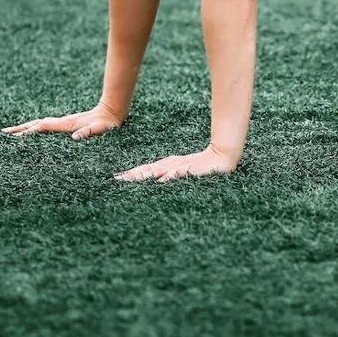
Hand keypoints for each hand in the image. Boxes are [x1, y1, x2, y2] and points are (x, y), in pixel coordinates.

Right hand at [0, 103, 122, 140]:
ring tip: (9, 134)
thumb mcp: (100, 130)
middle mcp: (61, 123)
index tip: (15, 137)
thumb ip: (89, 132)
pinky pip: (45, 127)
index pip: (43, 128)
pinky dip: (33, 129)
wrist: (111, 112)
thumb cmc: (106, 124)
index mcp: (66, 125)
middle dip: (19, 129)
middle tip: (2, 134)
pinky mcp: (65, 125)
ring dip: (24, 129)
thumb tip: (76, 137)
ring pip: (38, 125)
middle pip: (35, 125)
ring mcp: (62, 123)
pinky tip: (29, 134)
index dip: (29, 132)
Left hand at [114, 145, 237, 182]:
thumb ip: (169, 173)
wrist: (221, 157)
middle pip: (147, 170)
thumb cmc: (201, 164)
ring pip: (158, 171)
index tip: (116, 178)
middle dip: (132, 175)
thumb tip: (155, 180)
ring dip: (144, 175)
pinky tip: (160, 180)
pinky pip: (177, 174)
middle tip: (116, 180)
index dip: (131, 174)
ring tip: (131, 180)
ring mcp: (179, 167)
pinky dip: (169, 176)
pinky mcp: (190, 170)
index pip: (145, 170)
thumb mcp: (181, 168)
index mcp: (166, 166)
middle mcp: (169, 166)